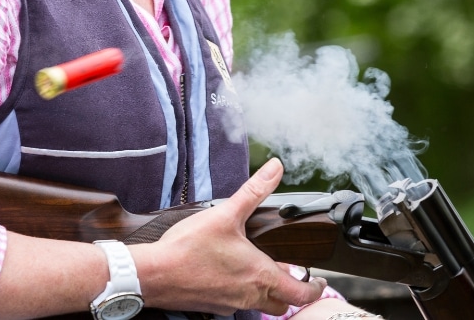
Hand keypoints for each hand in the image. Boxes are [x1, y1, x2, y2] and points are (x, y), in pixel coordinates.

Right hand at [131, 158, 327, 314]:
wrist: (154, 275)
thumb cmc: (188, 249)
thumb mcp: (226, 213)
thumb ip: (254, 191)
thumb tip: (275, 168)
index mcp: (260, 276)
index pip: (302, 293)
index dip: (315, 288)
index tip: (318, 279)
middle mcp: (249, 296)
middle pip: (284, 304)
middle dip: (292, 291)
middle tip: (292, 275)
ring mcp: (230, 304)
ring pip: (260, 306)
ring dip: (267, 293)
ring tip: (260, 272)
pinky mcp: (213, 306)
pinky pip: (237, 304)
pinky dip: (242, 293)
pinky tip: (229, 275)